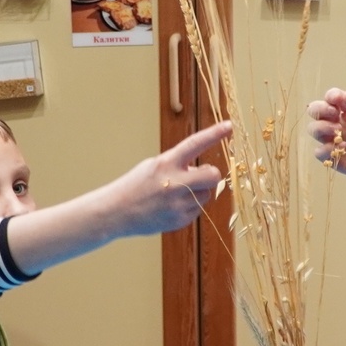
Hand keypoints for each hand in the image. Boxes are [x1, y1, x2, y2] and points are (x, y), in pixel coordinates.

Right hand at [98, 121, 232, 238]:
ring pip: (206, 195)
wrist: (116, 212)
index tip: (229, 125)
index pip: (195, 144)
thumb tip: (202, 170)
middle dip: (211, 174)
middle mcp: (174, 183)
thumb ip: (177, 165)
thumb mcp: (153, 166)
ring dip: (197, 192)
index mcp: (166, 163)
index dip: (214, 134)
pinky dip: (189, 207)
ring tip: (176, 194)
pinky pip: (197, 210)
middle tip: (203, 175)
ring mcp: (178, 204)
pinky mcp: (180, 220)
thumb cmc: (136, 185)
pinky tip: (170, 207)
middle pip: (212, 176)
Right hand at [309, 89, 345, 192]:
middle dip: (319, 110)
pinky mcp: (337, 160)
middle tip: (333, 114)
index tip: (336, 100)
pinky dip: (324, 149)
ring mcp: (338, 142)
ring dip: (320, 128)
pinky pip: (319, 153)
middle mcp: (341, 124)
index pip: (332, 98)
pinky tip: (342, 147)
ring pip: (315, 130)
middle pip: (317, 113)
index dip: (330, 96)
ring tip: (338, 132)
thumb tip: (342, 95)